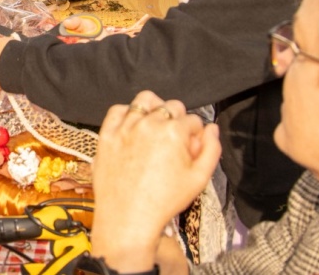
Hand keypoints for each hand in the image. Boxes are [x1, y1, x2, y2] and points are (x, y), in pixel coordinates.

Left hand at [90, 91, 220, 271]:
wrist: (128, 218)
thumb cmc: (165, 201)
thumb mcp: (200, 179)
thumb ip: (211, 150)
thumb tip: (212, 129)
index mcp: (174, 132)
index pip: (193, 119)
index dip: (196, 133)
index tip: (191, 146)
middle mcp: (149, 123)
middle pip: (171, 106)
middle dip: (178, 119)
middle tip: (174, 140)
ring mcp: (125, 127)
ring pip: (144, 100)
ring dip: (154, 109)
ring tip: (155, 126)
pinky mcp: (107, 134)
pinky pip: (117, 110)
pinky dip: (127, 113)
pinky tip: (133, 127)